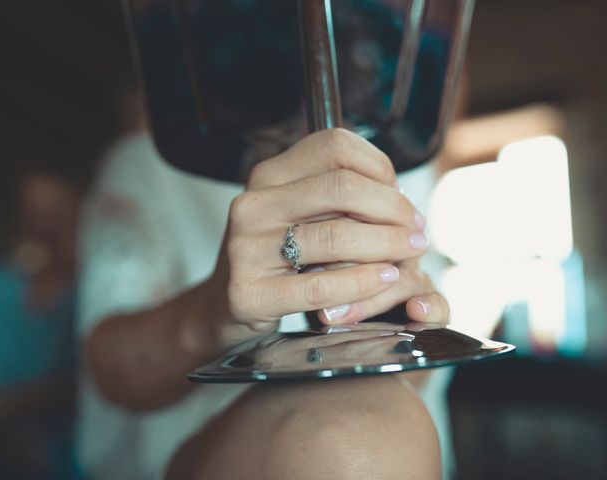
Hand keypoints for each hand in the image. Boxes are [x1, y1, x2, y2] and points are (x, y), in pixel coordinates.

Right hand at [206, 128, 448, 347]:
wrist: (224, 305)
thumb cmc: (274, 257)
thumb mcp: (295, 213)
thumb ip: (335, 196)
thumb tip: (396, 193)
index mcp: (268, 175)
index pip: (335, 146)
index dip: (380, 167)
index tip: (400, 196)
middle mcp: (253, 204)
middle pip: (342, 187)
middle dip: (393, 208)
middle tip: (417, 231)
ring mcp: (246, 247)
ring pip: (336, 235)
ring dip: (387, 245)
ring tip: (409, 255)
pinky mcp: (248, 292)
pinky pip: (319, 285)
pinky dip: (363, 282)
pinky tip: (384, 279)